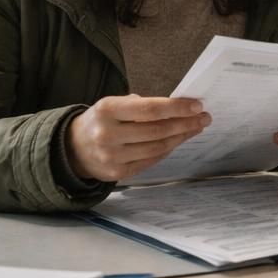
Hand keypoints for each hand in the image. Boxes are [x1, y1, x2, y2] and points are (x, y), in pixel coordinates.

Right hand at [65, 95, 210, 182]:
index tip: (197, 105)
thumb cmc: (101, 120)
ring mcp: (112, 157)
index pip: (149, 109)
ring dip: (181, 137)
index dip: (176, 108)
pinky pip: (151, 160)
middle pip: (157, 130)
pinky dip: (168, 149)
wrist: (73, 148)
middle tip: (204, 117)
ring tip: (195, 128)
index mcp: (107, 110)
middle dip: (185, 123)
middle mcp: (108, 134)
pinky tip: (178, 140)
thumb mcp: (113, 104)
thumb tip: (179, 108)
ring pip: (157, 147)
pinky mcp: (118, 173)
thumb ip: (142, 106)